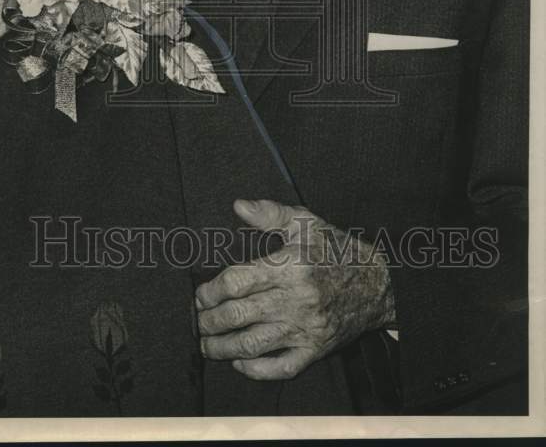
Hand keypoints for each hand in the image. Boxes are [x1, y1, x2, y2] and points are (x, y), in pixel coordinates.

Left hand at [196, 199, 395, 379]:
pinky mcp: (316, 350)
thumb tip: (238, 206)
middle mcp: (294, 300)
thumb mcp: (306, 223)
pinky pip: (281, 367)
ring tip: (207, 346)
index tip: (200, 295)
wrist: (380, 284)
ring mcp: (305, 329)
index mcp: (289, 267)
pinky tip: (240, 362)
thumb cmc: (337, 250)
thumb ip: (270, 213)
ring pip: (254, 344)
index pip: (237, 282)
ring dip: (223, 348)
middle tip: (196, 322)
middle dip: (209, 322)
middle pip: (239, 315)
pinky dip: (257, 370)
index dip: (210, 291)